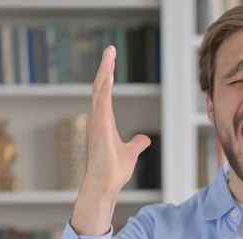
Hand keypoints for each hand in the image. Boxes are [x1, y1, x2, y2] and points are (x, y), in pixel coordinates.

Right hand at [71, 46, 150, 235]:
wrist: (105, 186)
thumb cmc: (114, 171)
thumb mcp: (131, 153)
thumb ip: (137, 144)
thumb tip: (144, 139)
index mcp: (104, 122)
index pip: (105, 93)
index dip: (107, 77)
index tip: (110, 61)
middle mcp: (98, 119)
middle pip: (101, 87)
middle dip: (105, 67)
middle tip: (109, 49)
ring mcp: (97, 123)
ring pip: (100, 91)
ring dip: (104, 72)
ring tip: (109, 55)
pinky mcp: (100, 129)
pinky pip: (102, 105)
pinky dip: (105, 90)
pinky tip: (109, 76)